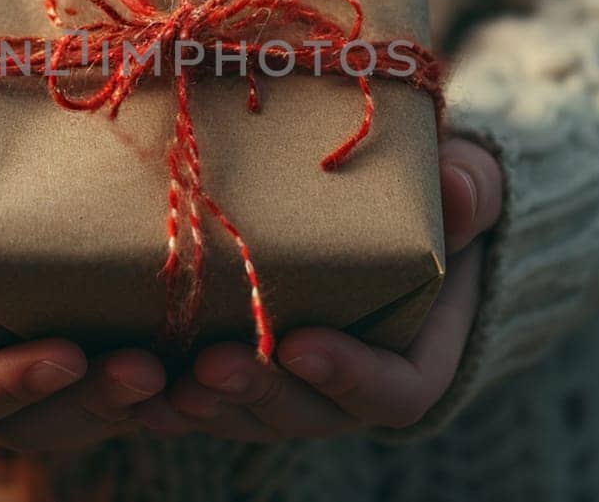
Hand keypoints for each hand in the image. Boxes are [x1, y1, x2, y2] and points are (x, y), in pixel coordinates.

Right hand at [0, 147, 169, 451]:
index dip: (4, 386)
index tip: (63, 355)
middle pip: (27, 423)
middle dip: (89, 401)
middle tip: (145, 370)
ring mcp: (24, 390)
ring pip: (78, 421)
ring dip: (131, 407)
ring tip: (182, 374)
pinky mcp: (74, 376)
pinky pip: (113, 402)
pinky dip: (159, 394)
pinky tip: (205, 371)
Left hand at [148, 137, 502, 439]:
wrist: (390, 212)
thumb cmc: (431, 198)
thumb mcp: (466, 182)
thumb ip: (471, 189)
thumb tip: (457, 182)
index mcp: (416, 355)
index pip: (393, 391)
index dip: (348, 376)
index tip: (301, 345)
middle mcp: (351, 388)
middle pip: (307, 414)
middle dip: (257, 392)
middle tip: (213, 365)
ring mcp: (292, 389)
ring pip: (249, 417)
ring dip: (204, 407)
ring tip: (161, 386)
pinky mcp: (241, 374)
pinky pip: (206, 401)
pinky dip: (167, 401)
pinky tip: (127, 388)